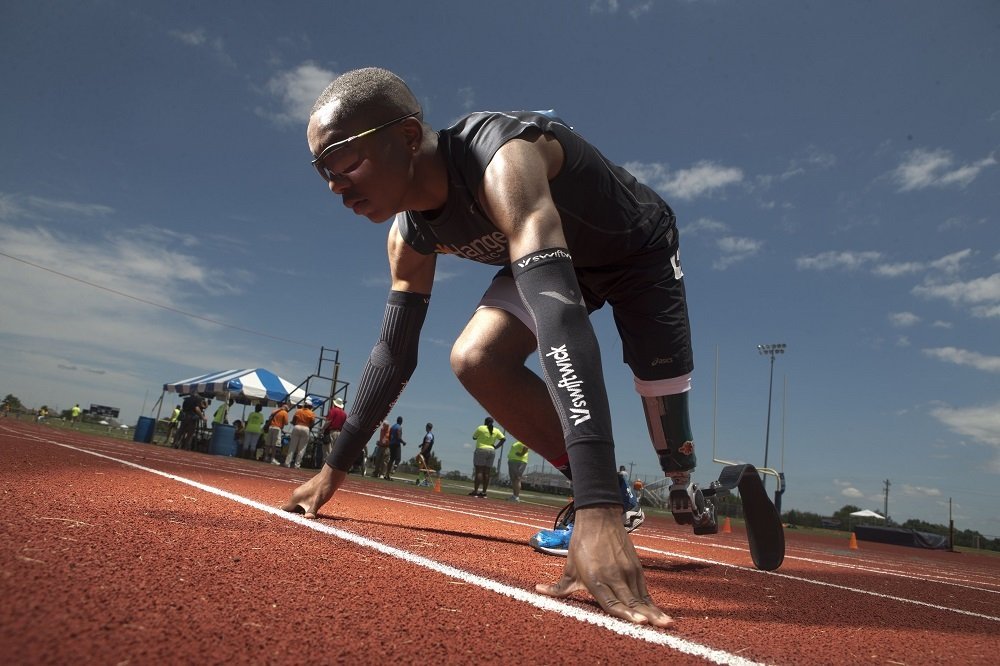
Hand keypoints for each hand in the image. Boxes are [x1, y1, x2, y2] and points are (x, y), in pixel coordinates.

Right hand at [280, 464, 346, 518]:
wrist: (331, 476)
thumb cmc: (323, 488)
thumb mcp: (318, 502)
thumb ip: (311, 511)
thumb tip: (308, 518)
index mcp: (296, 497)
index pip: (285, 509)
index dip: (286, 517)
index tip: (288, 524)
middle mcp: (297, 494)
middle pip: (292, 508)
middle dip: (295, 516)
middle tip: (300, 525)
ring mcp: (303, 492)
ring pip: (298, 505)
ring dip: (302, 512)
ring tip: (307, 520)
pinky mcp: (309, 492)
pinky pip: (304, 502)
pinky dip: (306, 508)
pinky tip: (313, 512)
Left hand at [535, 504, 673, 626]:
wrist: (598, 518)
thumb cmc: (581, 543)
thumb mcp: (569, 567)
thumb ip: (558, 586)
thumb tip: (539, 591)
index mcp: (595, 578)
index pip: (612, 602)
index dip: (626, 614)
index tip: (639, 622)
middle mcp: (613, 575)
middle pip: (631, 600)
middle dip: (645, 616)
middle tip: (658, 626)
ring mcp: (626, 570)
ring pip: (641, 595)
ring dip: (653, 610)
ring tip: (666, 623)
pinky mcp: (635, 566)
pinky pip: (643, 588)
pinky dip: (650, 601)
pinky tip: (658, 612)